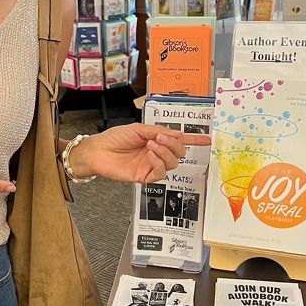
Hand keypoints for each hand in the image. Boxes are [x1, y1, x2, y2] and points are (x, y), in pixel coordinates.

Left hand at [73, 125, 210, 184]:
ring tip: (152, 144)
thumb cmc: (114, 138)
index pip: (178, 140)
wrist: (98, 151)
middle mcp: (155, 153)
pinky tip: (150, 155)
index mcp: (155, 140)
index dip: (194, 139)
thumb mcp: (138, 129)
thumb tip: (177, 134)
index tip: (207, 139)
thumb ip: (158, 131)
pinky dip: (158, 162)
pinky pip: (160, 173)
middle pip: (178, 153)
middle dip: (174, 144)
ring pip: (172, 163)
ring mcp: (151, 165)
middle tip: (162, 137)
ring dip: (165, 152)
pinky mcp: (144, 176)